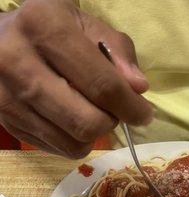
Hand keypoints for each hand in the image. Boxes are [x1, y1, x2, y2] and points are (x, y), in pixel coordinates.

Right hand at [0, 0, 152, 157]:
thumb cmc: (50, 29)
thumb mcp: (86, 25)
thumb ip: (118, 52)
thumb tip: (139, 89)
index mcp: (44, 28)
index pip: (101, 85)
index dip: (131, 107)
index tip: (145, 115)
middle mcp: (17, 64)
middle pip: (87, 122)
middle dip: (111, 121)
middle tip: (112, 110)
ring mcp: (7, 99)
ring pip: (74, 143)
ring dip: (94, 134)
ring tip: (89, 111)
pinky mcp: (8, 124)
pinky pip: (59, 149)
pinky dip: (76, 140)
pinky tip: (70, 119)